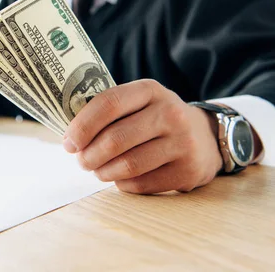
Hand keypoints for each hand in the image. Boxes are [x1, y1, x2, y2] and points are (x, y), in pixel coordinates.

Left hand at [64, 79, 222, 193]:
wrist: (205, 136)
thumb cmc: (155, 119)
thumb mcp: (138, 103)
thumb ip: (108, 111)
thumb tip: (69, 136)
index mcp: (149, 90)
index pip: (108, 103)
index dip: (83, 126)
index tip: (69, 142)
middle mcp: (169, 112)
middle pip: (115, 139)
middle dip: (89, 154)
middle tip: (81, 160)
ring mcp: (182, 142)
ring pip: (128, 165)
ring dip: (103, 172)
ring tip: (97, 170)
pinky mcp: (187, 170)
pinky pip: (141, 183)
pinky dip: (122, 184)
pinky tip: (119, 178)